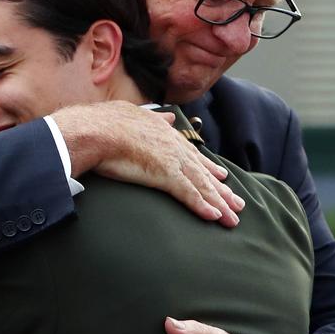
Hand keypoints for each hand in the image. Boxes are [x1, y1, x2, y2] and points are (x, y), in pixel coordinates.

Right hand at [52, 102, 243, 226]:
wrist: (96, 130)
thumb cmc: (106, 123)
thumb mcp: (134, 114)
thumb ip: (154, 118)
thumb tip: (168, 116)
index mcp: (166, 135)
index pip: (192, 155)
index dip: (208, 168)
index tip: (222, 177)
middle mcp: (175, 148)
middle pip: (204, 173)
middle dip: (222, 191)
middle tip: (237, 204)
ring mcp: (172, 161)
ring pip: (202, 186)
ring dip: (219, 204)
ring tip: (232, 219)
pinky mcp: (165, 175)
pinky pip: (189, 194)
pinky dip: (202, 206)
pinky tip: (214, 217)